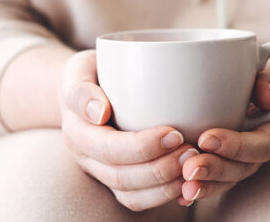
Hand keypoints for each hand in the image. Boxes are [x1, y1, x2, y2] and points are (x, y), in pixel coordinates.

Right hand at [59, 50, 199, 211]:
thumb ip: (82, 89)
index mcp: (77, 131)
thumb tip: (99, 113)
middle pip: (121, 176)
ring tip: (192, 166)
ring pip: (130, 195)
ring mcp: (100, 172)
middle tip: (192, 152)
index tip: (174, 133)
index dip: (142, 147)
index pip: (108, 148)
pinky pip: (138, 200)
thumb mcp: (79, 68)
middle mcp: (86, 157)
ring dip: (165, 186)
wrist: (84, 88)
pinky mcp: (117, 180)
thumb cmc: (89, 72)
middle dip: (160, 169)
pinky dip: (164, 195)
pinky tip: (187, 182)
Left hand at [178, 53, 269, 204]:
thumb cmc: (268, 73)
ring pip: (226, 180)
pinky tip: (180, 196)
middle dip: (215, 170)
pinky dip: (198, 189)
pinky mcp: (223, 161)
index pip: (259, 144)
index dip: (235, 146)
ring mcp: (241, 159)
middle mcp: (258, 148)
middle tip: (190, 168)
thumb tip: (266, 97)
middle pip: (241, 169)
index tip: (206, 138)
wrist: (265, 87)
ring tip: (185, 188)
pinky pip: (214, 181)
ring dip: (206, 186)